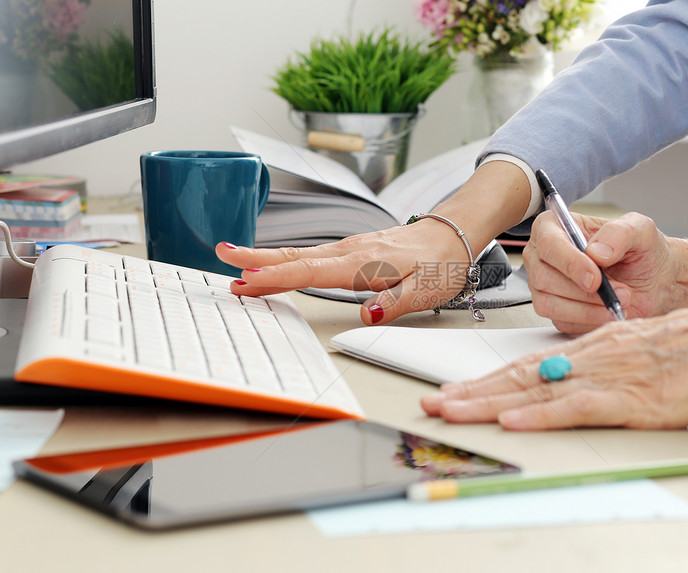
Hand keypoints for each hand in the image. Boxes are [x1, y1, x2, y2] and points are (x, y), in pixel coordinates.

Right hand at [216, 220, 472, 324]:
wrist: (453, 235)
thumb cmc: (441, 263)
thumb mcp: (427, 289)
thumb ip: (395, 302)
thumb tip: (366, 314)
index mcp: (363, 264)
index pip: (311, 271)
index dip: (276, 277)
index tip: (246, 280)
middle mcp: (351, 252)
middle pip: (296, 256)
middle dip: (257, 259)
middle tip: (222, 257)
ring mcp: (350, 248)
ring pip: (301, 253)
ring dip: (267, 257)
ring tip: (237, 260)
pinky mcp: (353, 250)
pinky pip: (313, 253)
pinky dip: (288, 257)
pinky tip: (277, 261)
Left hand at [421, 297, 687, 429]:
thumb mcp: (641, 350)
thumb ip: (606, 364)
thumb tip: (574, 380)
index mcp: (593, 347)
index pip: (529, 365)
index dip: (488, 381)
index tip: (456, 391)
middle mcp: (589, 359)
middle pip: (519, 377)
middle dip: (472, 392)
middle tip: (433, 402)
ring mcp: (607, 377)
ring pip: (536, 390)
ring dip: (489, 403)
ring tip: (451, 410)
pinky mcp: (630, 398)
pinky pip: (576, 407)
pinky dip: (540, 415)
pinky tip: (512, 420)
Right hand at [523, 210, 687, 333]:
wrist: (664, 287)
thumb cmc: (652, 256)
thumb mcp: (645, 232)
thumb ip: (622, 233)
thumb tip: (595, 247)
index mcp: (560, 228)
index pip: (546, 242)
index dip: (568, 261)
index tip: (596, 275)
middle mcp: (549, 256)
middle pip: (541, 276)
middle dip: (581, 289)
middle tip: (614, 292)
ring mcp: (550, 286)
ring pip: (548, 301)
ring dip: (586, 308)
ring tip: (618, 302)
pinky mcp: (559, 312)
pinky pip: (560, 322)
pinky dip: (588, 322)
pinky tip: (611, 314)